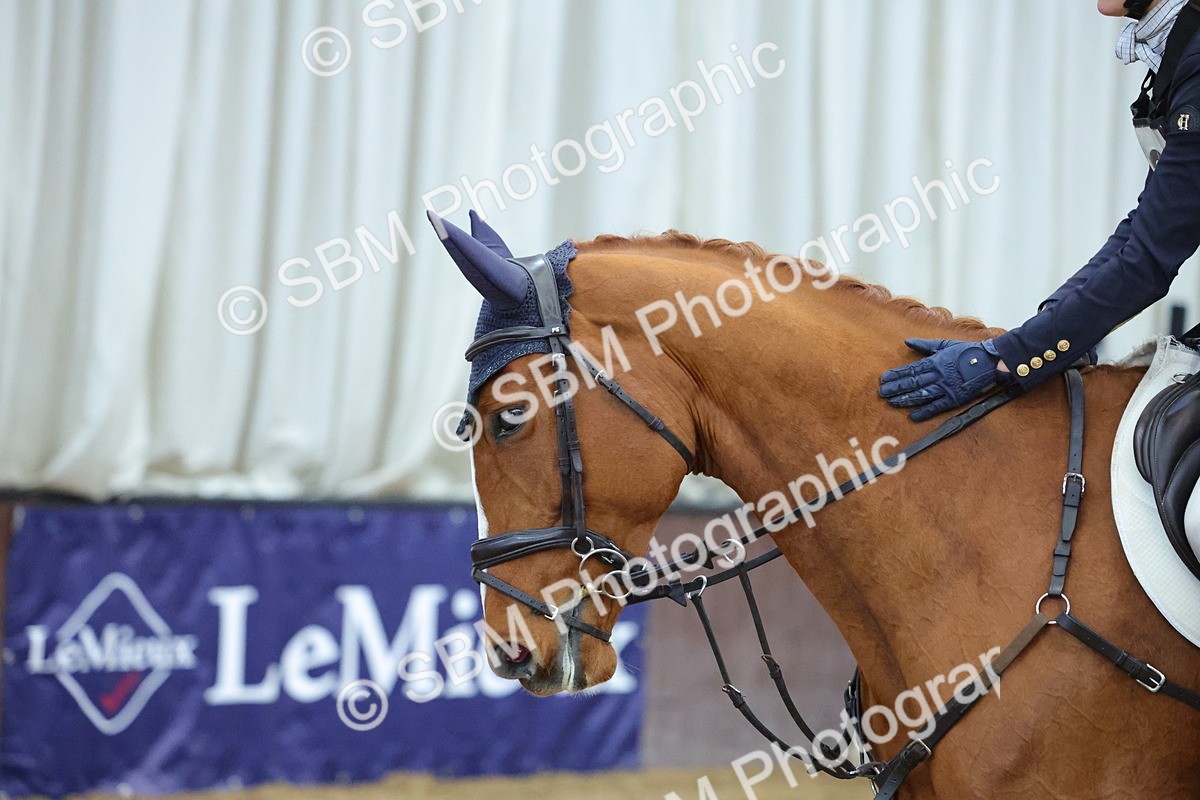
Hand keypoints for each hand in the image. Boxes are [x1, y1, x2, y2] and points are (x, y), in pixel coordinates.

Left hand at [879, 338, 1010, 421]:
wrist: (990, 361)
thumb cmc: (967, 351)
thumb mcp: (945, 344)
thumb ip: (925, 345)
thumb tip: (907, 341)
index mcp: (935, 362)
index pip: (910, 370)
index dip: (896, 375)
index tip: (883, 379)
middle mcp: (938, 375)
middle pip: (912, 383)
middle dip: (896, 388)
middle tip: (881, 393)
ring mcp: (946, 387)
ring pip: (921, 394)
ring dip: (905, 399)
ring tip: (891, 402)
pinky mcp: (955, 398)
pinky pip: (937, 407)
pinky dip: (925, 412)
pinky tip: (913, 416)